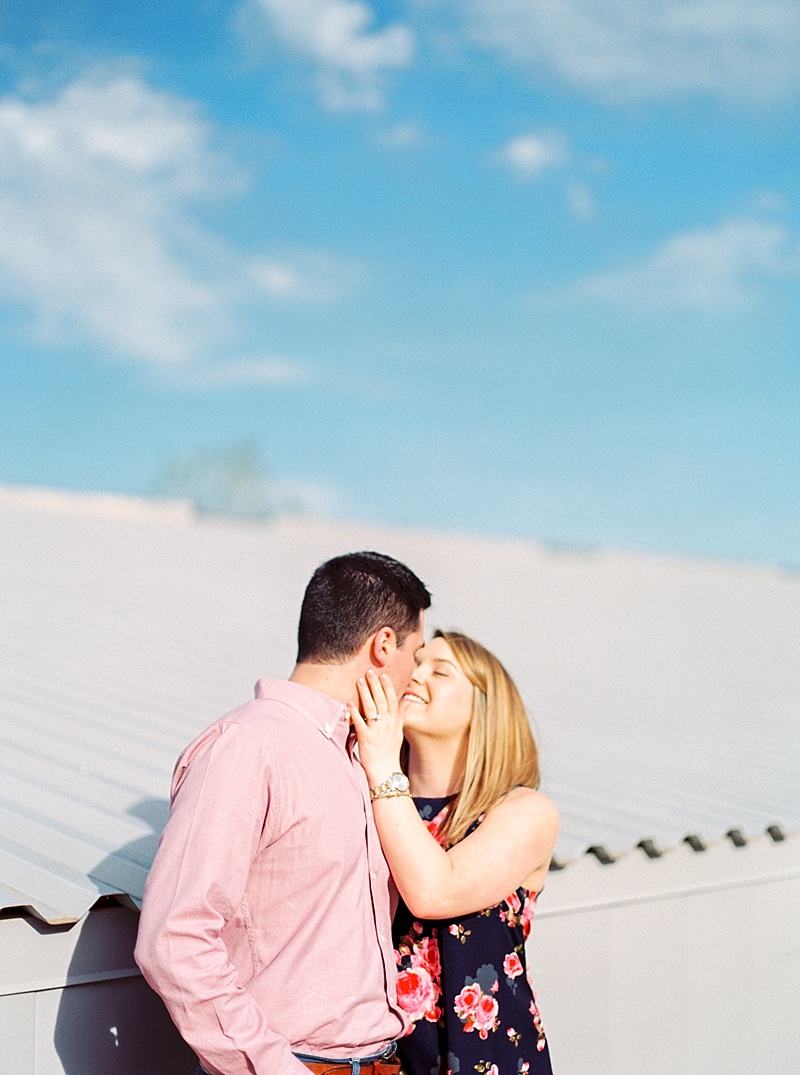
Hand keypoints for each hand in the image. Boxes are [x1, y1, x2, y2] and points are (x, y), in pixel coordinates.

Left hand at [349, 669, 403, 786]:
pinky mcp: (365, 738)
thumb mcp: (399, 731)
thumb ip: (401, 715)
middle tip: (369, 672)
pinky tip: (350, 703)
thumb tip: (407, 700)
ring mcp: (376, 731)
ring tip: (359, 681)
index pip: (392, 700)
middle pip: (381, 701)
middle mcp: (386, 724)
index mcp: (394, 722)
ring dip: (365, 694)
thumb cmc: (390, 751)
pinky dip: (355, 713)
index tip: (383, 675)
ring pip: (371, 709)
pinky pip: (360, 723)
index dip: (388, 687)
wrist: (385, 770)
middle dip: (375, 685)